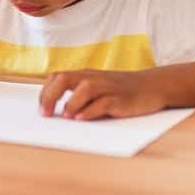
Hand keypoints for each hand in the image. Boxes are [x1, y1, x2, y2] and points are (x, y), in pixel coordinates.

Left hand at [37, 70, 166, 120]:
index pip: (57, 77)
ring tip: (65, 116)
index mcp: (86, 75)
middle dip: (50, 97)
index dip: (45, 93)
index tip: (42, 110)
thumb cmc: (121, 90)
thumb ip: (79, 95)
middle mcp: (94, 78)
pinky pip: (103, 103)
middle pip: (65, 79)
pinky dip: (90, 111)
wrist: (152, 86)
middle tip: (46, 115)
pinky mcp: (121, 99)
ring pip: (84, 88)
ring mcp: (108, 88)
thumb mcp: (98, 87)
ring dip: (71, 103)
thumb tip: (55, 111)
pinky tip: (82, 119)